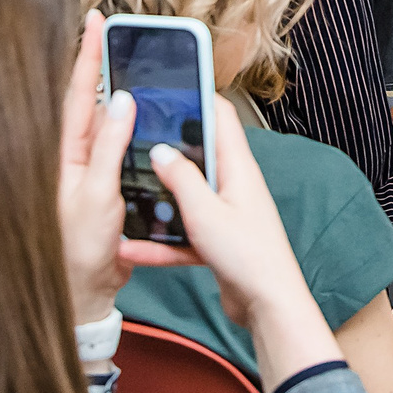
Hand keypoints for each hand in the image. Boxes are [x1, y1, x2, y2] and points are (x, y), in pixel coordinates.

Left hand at [56, 11, 136, 322]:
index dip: (89, 54)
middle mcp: (74, 155)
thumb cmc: (79, 249)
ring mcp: (87, 168)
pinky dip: (127, 122)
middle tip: (111, 29)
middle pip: (89, 98)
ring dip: (115, 89)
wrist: (83, 291)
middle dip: (100, 62)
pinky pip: (115, 142)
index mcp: (66, 152)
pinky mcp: (102, 182)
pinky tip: (138, 110)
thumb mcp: (97, 195)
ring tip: (125, 58)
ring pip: (103, 118)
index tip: (96, 20)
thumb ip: (109, 147)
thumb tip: (122, 102)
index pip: (79, 92)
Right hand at [132, 111, 336, 390]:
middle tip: (132, 138)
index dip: (197, 95)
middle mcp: (232, 184)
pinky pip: (182, 232)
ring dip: (157, 198)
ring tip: (124, 191)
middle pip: (196, 154)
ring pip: (184, 196)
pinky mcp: (216, 240)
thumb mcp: (206, 214)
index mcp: (238, 167)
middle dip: (165, 147)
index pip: (221, 116)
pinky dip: (160, 240)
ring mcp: (224, 212)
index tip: (168, 85)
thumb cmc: (249, 257)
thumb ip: (182, 180)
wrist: (268, 306)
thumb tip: (160, 150)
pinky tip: (131, 248)